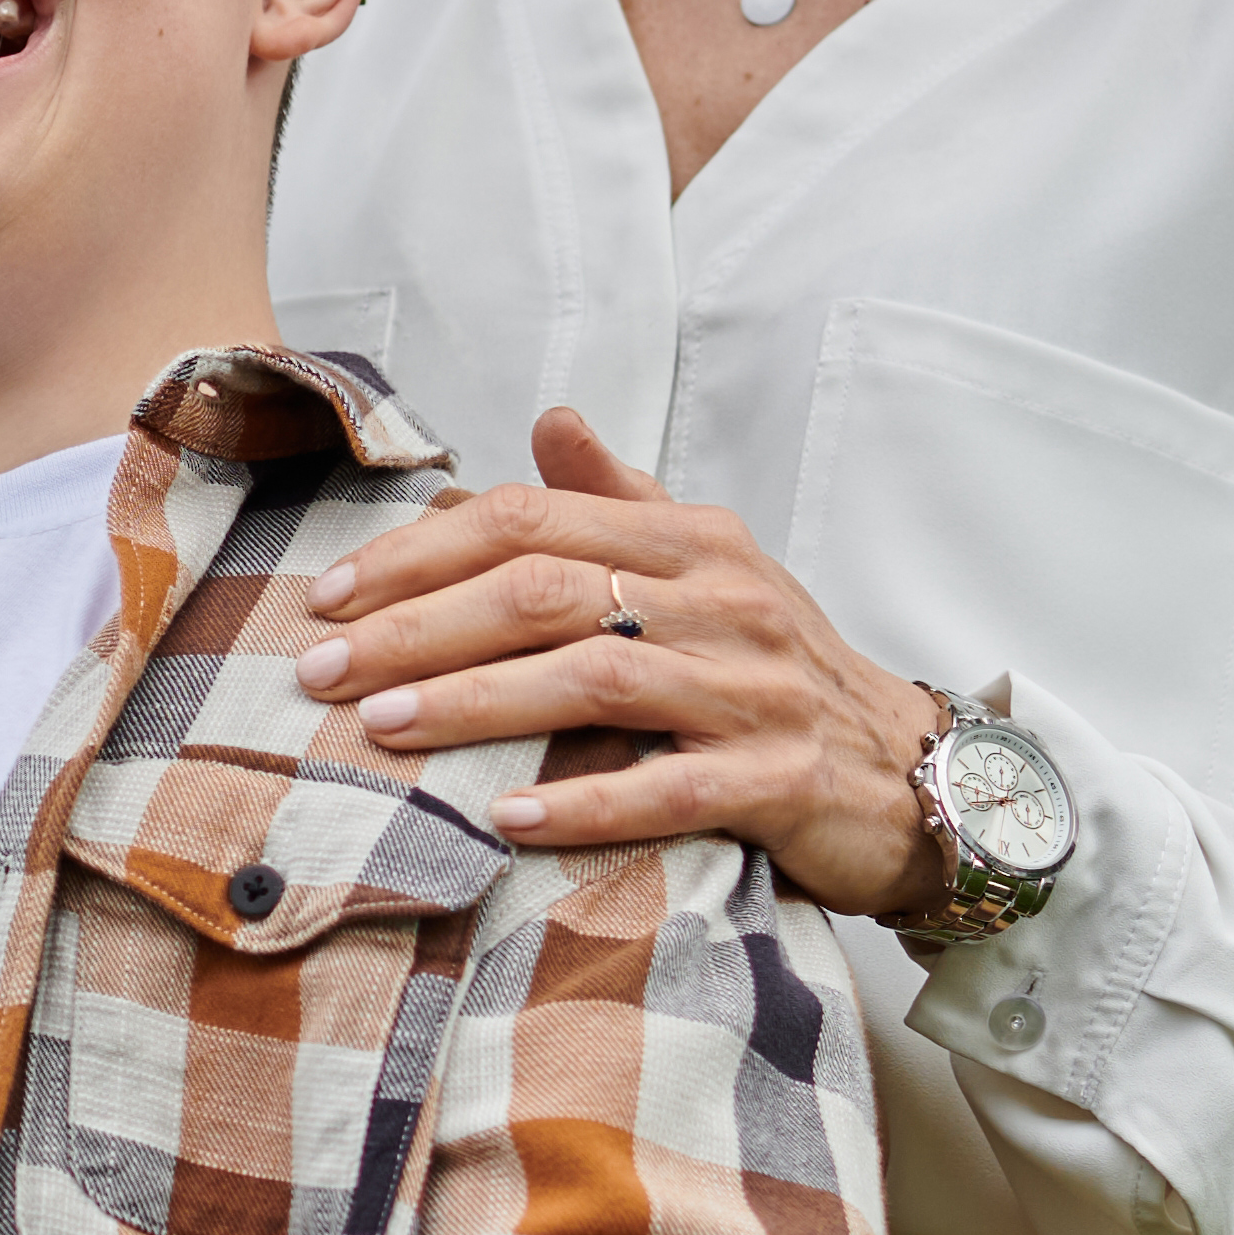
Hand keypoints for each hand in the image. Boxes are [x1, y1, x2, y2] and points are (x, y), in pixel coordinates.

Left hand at [292, 408, 941, 916]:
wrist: (912, 770)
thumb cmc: (777, 669)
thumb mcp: (707, 567)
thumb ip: (620, 499)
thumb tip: (546, 419)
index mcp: (693, 539)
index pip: (534, 521)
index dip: (421, 552)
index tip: (328, 594)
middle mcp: (725, 600)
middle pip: (546, 593)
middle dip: (419, 626)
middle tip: (321, 667)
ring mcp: (756, 690)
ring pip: (596, 680)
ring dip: (477, 703)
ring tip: (383, 727)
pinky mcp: (780, 780)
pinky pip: (670, 791)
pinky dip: (584, 802)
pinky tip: (505, 815)